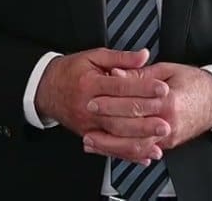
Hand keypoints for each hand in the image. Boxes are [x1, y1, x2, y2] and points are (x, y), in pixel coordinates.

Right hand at [34, 47, 170, 155]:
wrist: (45, 89)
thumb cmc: (71, 71)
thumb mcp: (93, 56)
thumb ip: (120, 57)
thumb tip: (144, 56)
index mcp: (91, 83)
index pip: (121, 87)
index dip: (144, 88)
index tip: (162, 88)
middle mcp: (89, 106)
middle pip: (120, 114)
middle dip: (145, 118)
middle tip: (166, 120)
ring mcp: (88, 123)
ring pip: (116, 134)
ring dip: (140, 138)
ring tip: (159, 137)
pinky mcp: (88, 135)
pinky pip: (110, 148)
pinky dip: (128, 153)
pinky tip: (144, 155)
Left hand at [84, 63, 211, 157]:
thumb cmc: (194, 82)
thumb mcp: (167, 70)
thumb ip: (140, 74)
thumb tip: (117, 74)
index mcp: (167, 100)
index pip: (133, 102)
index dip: (110, 102)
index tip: (93, 98)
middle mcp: (168, 122)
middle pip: (130, 126)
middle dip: (105, 122)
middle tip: (87, 117)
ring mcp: (168, 137)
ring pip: (133, 145)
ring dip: (110, 144)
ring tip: (91, 140)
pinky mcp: (168, 145)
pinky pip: (143, 150)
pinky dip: (124, 152)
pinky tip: (110, 150)